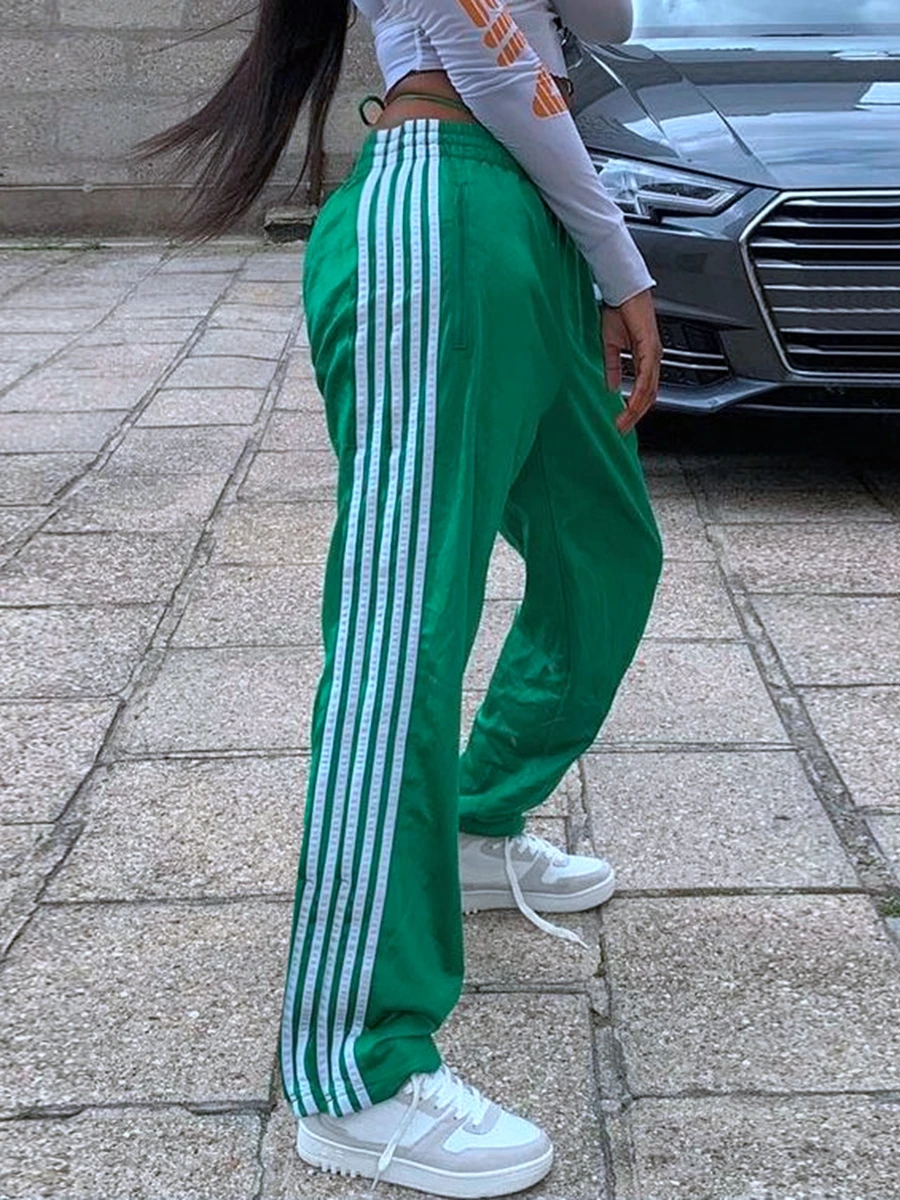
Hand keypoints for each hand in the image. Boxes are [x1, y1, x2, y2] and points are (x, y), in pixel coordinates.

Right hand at [601, 289, 661, 433]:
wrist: (621, 291)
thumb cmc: (618, 311)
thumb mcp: (610, 346)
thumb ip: (612, 367)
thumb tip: (612, 387)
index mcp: (645, 359)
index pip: (643, 390)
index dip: (633, 408)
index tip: (620, 422)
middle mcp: (653, 358)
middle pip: (649, 395)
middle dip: (635, 415)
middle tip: (621, 429)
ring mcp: (653, 354)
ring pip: (649, 390)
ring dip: (636, 409)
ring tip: (623, 422)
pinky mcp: (649, 348)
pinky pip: (646, 376)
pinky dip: (639, 392)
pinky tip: (631, 403)